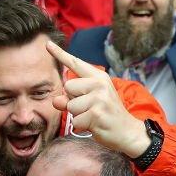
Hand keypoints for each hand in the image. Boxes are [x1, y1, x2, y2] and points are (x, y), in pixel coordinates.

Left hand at [46, 40, 148, 158]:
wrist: (128, 131)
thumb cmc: (107, 115)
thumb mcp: (90, 102)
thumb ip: (71, 98)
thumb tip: (56, 100)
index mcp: (98, 77)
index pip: (76, 64)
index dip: (60, 54)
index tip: (47, 44)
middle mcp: (99, 84)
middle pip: (68, 88)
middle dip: (72, 101)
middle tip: (89, 108)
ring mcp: (99, 98)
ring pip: (70, 106)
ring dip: (77, 116)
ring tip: (93, 117)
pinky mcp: (96, 113)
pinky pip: (76, 120)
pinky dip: (82, 126)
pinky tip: (95, 125)